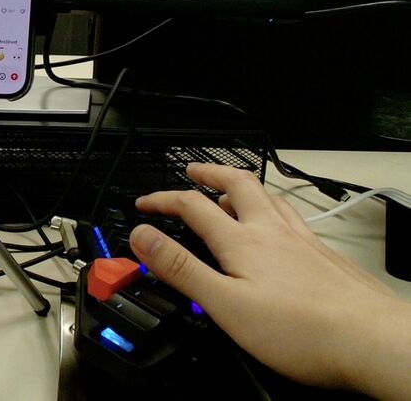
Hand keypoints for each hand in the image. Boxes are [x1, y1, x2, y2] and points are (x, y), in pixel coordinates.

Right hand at [129, 163, 409, 399]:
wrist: (370, 341)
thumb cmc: (301, 329)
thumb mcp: (225, 303)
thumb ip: (181, 268)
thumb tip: (142, 236)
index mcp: (242, 242)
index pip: (193, 205)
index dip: (163, 199)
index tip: (144, 203)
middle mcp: (273, 232)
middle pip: (238, 185)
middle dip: (210, 173)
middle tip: (193, 171)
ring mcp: (302, 241)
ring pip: (269, 198)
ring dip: (242, 186)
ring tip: (228, 189)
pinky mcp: (324, 255)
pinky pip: (293, 217)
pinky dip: (275, 208)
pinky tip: (280, 224)